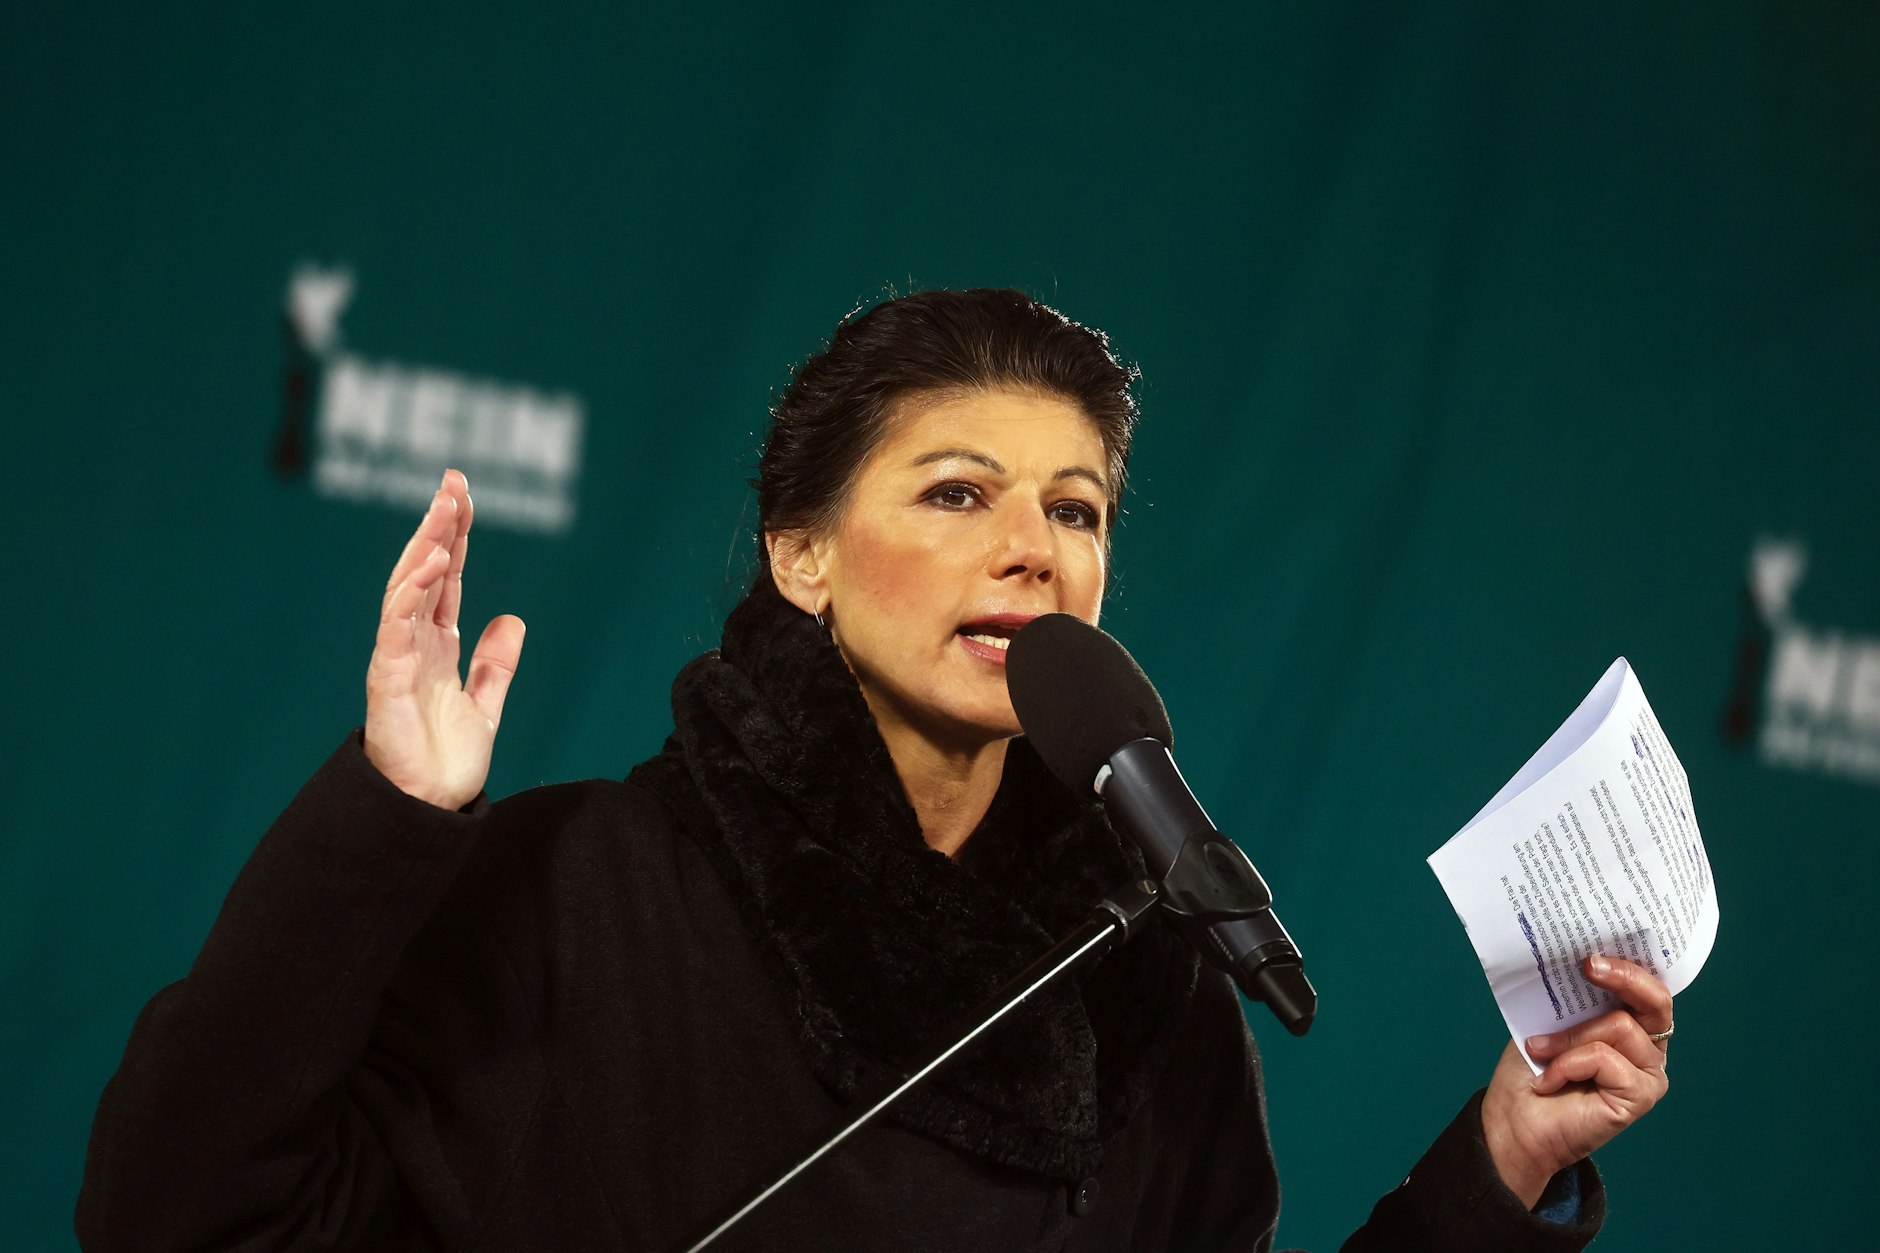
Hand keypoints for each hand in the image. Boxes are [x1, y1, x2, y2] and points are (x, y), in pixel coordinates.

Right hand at [363, 469, 524, 808]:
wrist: (428, 807)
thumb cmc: (446, 763)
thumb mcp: (485, 705)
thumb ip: (496, 665)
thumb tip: (512, 620)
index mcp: (437, 645)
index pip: (447, 578)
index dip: (455, 538)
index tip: (464, 496)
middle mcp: (414, 643)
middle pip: (425, 571)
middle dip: (438, 525)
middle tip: (453, 482)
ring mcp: (398, 655)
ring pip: (409, 587)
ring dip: (426, 545)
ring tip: (446, 509)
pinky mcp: (389, 675)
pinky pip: (398, 623)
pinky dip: (414, 591)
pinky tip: (435, 564)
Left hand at [1480, 954, 1672, 1207]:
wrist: (1514, 1120)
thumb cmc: (1532, 1069)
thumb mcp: (1549, 1020)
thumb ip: (1574, 998)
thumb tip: (1580, 959)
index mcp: (1631, 1023)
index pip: (1648, 986)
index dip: (1630, 964)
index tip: (1594, 948)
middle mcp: (1648, 1047)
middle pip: (1656, 1001)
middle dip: (1622, 976)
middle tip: (1587, 965)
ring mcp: (1648, 1073)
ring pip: (1619, 1027)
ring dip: (1570, 1038)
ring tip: (1540, 1052)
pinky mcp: (1640, 1096)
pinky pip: (1605, 1058)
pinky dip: (1569, 1064)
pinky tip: (1550, 1081)